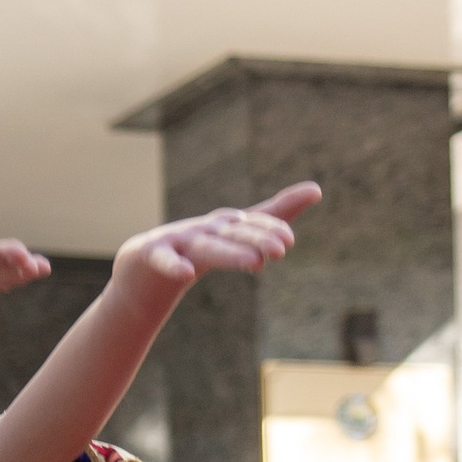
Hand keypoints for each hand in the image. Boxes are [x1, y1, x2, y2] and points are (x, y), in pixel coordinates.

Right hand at [117, 182, 319, 304]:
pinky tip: (186, 273)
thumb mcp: (236, 233)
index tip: (288, 242)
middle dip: (257, 238)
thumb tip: (318, 188)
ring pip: (206, 247)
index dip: (268, 229)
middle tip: (282, 249)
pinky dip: (174, 265)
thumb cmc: (195, 247)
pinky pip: (163, 260)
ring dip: (230, 253)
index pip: (249, 224)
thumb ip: (273, 215)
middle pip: (233, 233)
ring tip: (255, 263)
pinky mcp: (151, 254)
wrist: (143, 265)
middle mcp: (202, 228)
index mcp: (223, 225)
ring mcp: (176, 240)